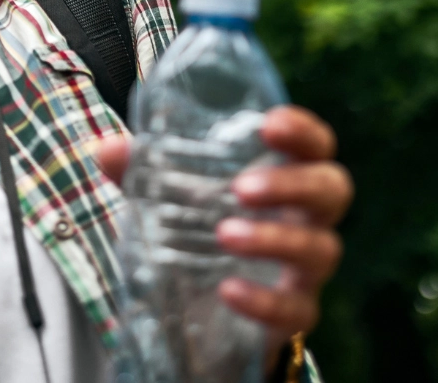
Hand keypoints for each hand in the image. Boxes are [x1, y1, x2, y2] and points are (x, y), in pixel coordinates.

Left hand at [93, 105, 351, 368]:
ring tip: (224, 235)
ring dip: (274, 238)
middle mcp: (307, 218)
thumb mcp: (171, 196)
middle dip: (292, 184)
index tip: (270, 124)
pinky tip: (228, 291)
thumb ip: (143, 171)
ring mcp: (306, 269)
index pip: (316, 145)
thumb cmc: (202, 228)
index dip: (302, 131)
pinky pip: (297, 310)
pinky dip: (264, 300)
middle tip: (242, 187)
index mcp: (286, 176)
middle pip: (332, 190)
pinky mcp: (293, 313)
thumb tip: (105, 149)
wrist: (208, 309)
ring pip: (319, 249)